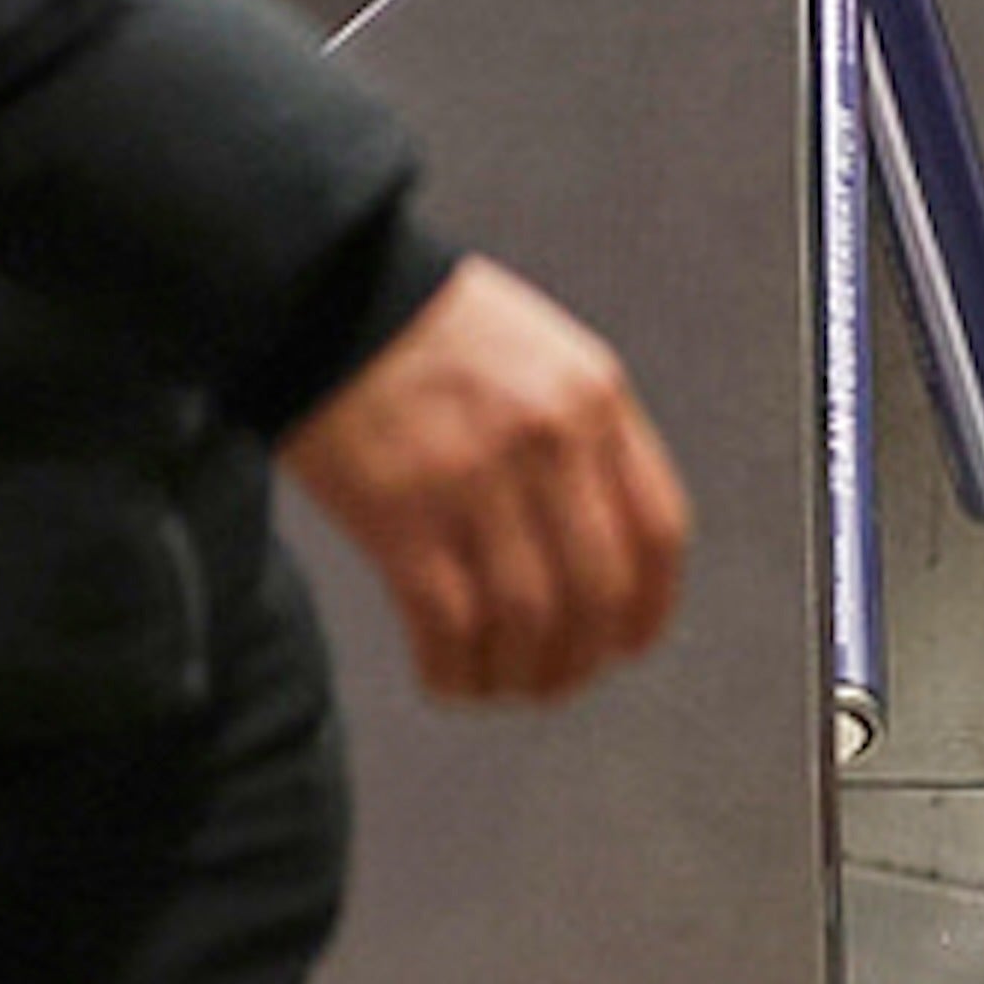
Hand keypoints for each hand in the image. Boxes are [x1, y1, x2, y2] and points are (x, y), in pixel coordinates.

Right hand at [277, 259, 692, 705]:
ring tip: (500, 687)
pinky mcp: (399, 514)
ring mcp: (475, 480)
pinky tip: (447, 678)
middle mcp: (549, 442)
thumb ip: (584, 438)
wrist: (324, 296)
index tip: (632, 642)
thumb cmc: (429, 330)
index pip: (659, 528)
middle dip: (583, 655)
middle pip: (598, 587)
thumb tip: (607, 543)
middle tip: (559, 682)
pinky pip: (447, 622)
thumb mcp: (543, 357)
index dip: (652, 605)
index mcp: (596, 400)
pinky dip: (454, 667)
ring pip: (526, 618)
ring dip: (518, 672)